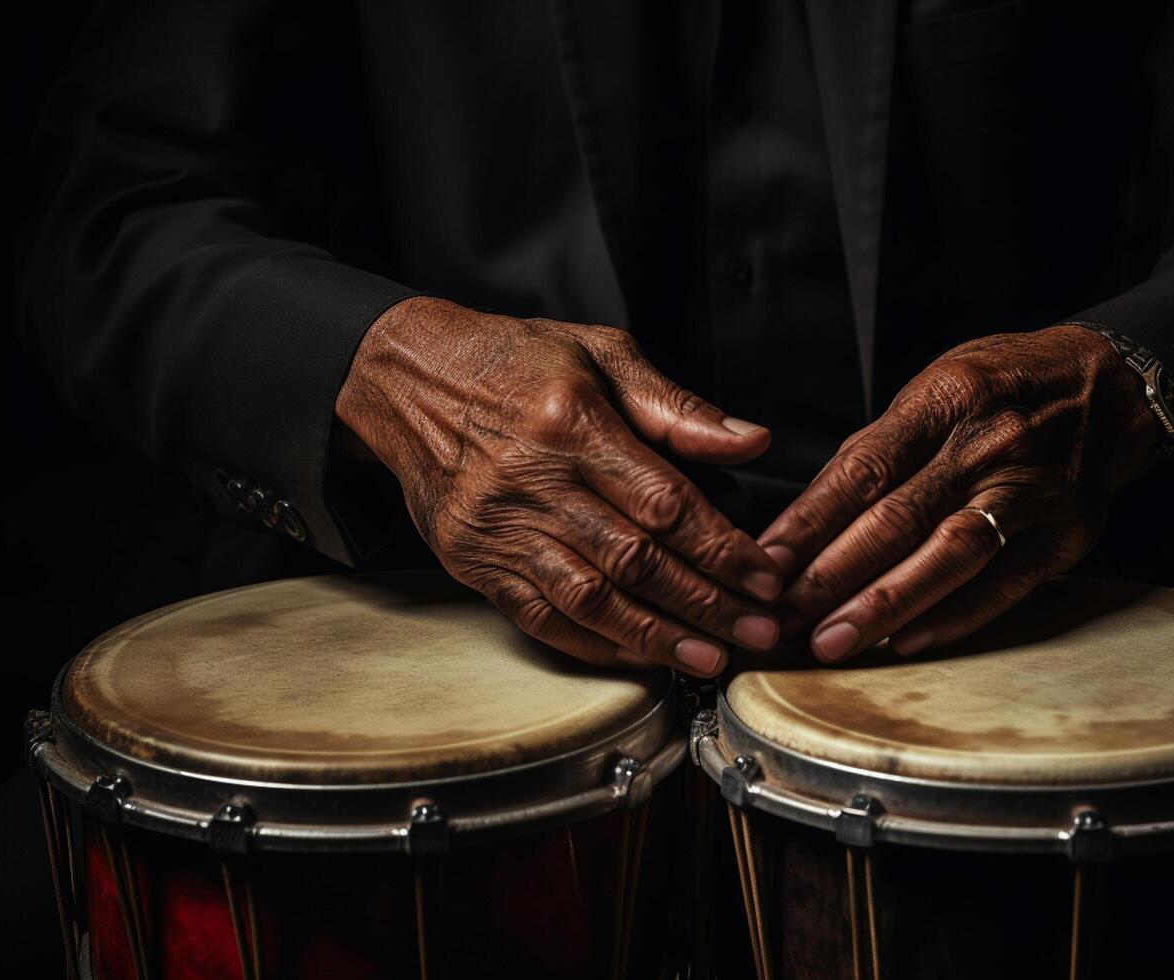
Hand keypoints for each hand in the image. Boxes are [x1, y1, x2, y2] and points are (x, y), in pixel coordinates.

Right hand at [335, 297, 783, 676]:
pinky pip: (539, 617)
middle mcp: (532, 480)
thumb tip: (749, 443)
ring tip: (709, 656)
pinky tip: (640, 655)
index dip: (721, 547)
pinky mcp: (473, 561)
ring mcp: (498, 528)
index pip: (663, 502)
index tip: (764, 576)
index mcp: (571, 423)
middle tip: (758, 630)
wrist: (409, 381)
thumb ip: (676, 406)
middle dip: (705, 603)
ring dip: (656, 635)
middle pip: (633, 559)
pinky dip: (594, 644)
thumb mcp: (600, 353)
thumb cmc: (514, 362)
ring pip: (589, 598)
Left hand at [758, 324, 1159, 661]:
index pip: (862, 470)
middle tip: (783, 618)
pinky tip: (908, 641)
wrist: (1112, 384)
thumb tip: (815, 515)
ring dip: (884, 605)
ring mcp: (1033, 490)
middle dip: (831, 576)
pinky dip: (953, 616)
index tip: (766, 563)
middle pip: (897, 519)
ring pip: (948, 556)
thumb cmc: (1009, 384)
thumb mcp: (940, 385)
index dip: (809, 523)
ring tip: (832, 640)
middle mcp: (989, 445)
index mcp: (947, 400)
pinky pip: (1004, 584)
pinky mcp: (1067, 533)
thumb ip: (883, 446)